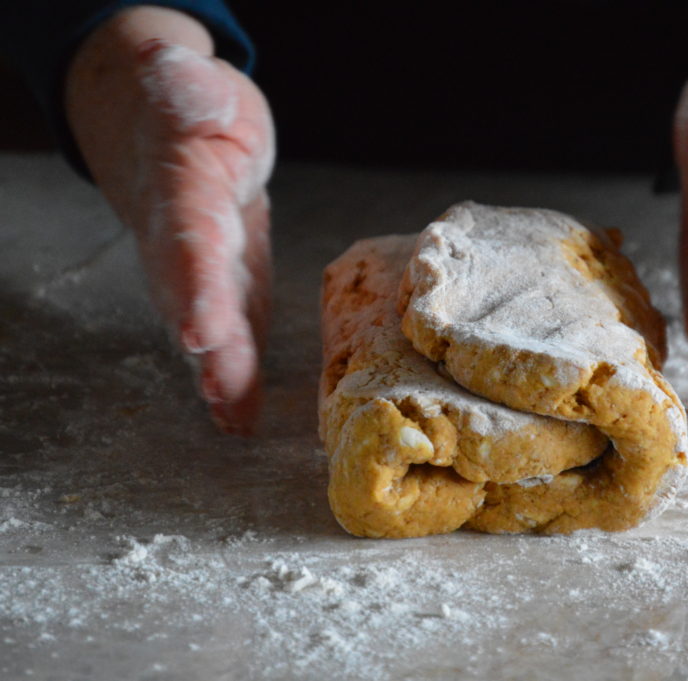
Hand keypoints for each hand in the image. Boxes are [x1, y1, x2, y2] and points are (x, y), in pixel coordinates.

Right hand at [66, 7, 274, 434]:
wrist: (176, 138)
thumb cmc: (191, 111)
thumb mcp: (194, 90)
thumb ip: (189, 94)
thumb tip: (190, 81)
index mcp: (180, 190)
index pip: (185, 238)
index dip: (192, 284)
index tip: (200, 327)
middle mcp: (181, 241)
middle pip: (192, 298)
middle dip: (209, 346)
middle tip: (222, 390)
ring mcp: (199, 271)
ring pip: (209, 326)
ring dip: (221, 372)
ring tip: (233, 416)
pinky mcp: (224, 287)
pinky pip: (229, 332)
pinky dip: (234, 374)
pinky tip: (240, 419)